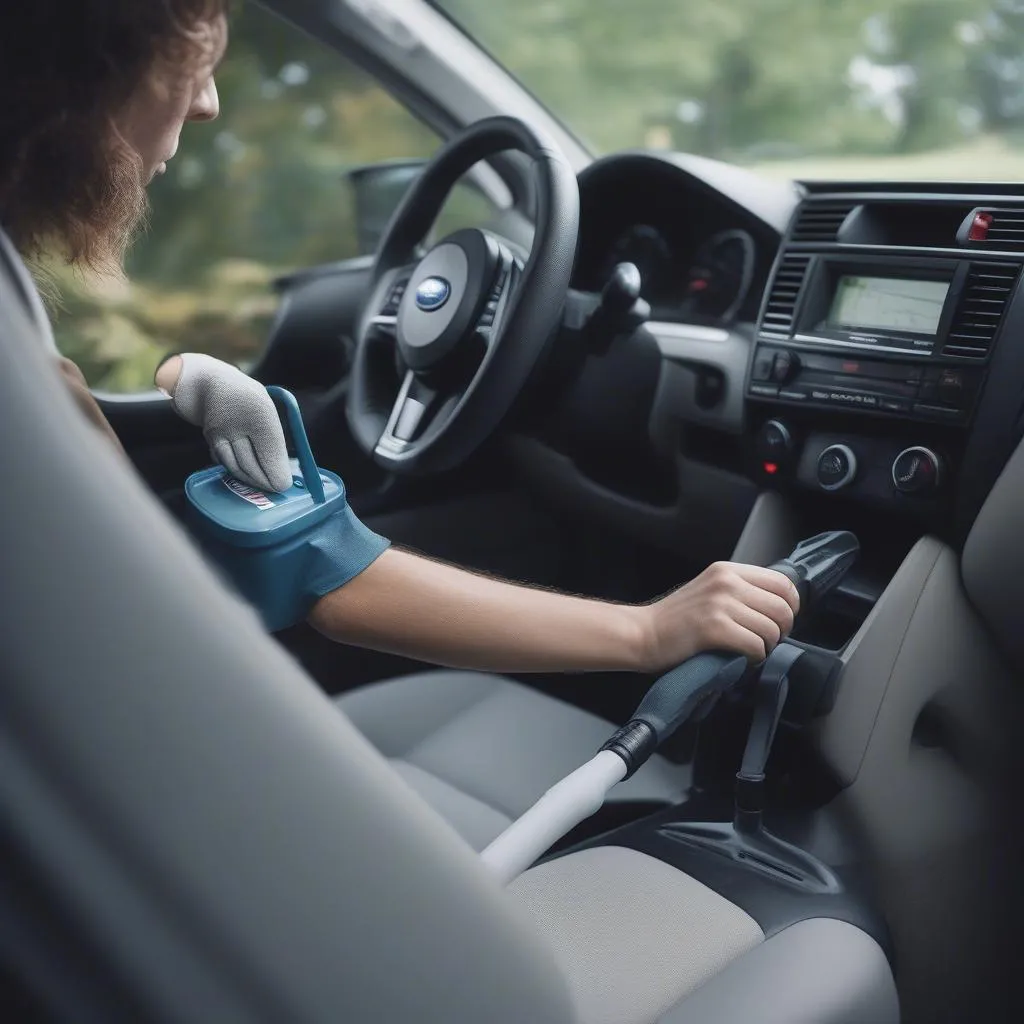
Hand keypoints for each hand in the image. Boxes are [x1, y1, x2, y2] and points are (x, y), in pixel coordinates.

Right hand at [155, 353, 291, 492]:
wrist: (210, 382)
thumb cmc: (247, 397)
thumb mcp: (267, 407)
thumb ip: (274, 436)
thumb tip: (283, 468)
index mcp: (259, 410)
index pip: (269, 450)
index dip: (276, 472)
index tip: (284, 485)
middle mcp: (238, 422)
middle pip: (251, 462)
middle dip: (265, 481)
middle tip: (277, 489)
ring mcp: (220, 432)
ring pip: (236, 466)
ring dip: (251, 481)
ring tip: (264, 486)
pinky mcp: (210, 439)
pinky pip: (224, 461)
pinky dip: (236, 472)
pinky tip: (247, 476)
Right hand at [634, 561, 800, 672]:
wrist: (643, 633)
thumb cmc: (675, 619)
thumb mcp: (709, 591)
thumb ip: (738, 590)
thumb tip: (777, 605)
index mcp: (727, 571)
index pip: (782, 583)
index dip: (790, 606)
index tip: (780, 621)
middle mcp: (726, 583)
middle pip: (782, 608)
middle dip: (781, 631)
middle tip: (766, 641)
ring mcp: (719, 604)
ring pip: (771, 629)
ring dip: (766, 647)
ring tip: (751, 651)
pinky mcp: (713, 628)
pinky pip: (755, 645)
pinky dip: (754, 657)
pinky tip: (742, 659)